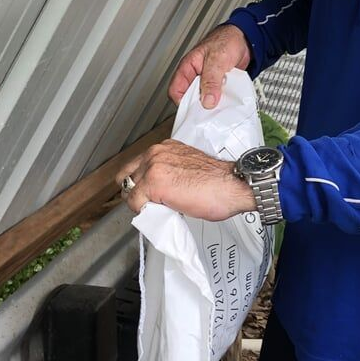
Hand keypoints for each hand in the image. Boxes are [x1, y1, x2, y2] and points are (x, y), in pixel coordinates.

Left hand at [117, 140, 255, 220]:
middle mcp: (156, 153)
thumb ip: (170, 172)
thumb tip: (160, 189)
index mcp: (165, 148)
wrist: (233, 185)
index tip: (147, 194)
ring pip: (129, 190)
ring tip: (157, 209)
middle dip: (135, 192)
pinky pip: (135, 203)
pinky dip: (144, 212)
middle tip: (149, 204)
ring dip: (140, 202)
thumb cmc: (219, 181)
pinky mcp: (153, 184)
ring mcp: (153, 167)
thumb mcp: (188, 168)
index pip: (137, 165)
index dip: (140, 183)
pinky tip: (161, 212)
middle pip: (126, 176)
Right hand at [168, 24, 250, 108]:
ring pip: (205, 99)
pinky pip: (217, 98)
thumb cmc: (227, 40)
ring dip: (214, 104)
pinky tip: (228, 101)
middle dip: (200, 106)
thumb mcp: (216, 59)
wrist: (245, 39)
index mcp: (188, 68)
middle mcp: (196, 76)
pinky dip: (223, 101)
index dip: (182, 103)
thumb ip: (210, 80)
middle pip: (191, 98)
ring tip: (221, 105)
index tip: (195, 110)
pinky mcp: (219, 86)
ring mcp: (208, 82)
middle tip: (210, 110)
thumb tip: (207, 101)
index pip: (176, 90)